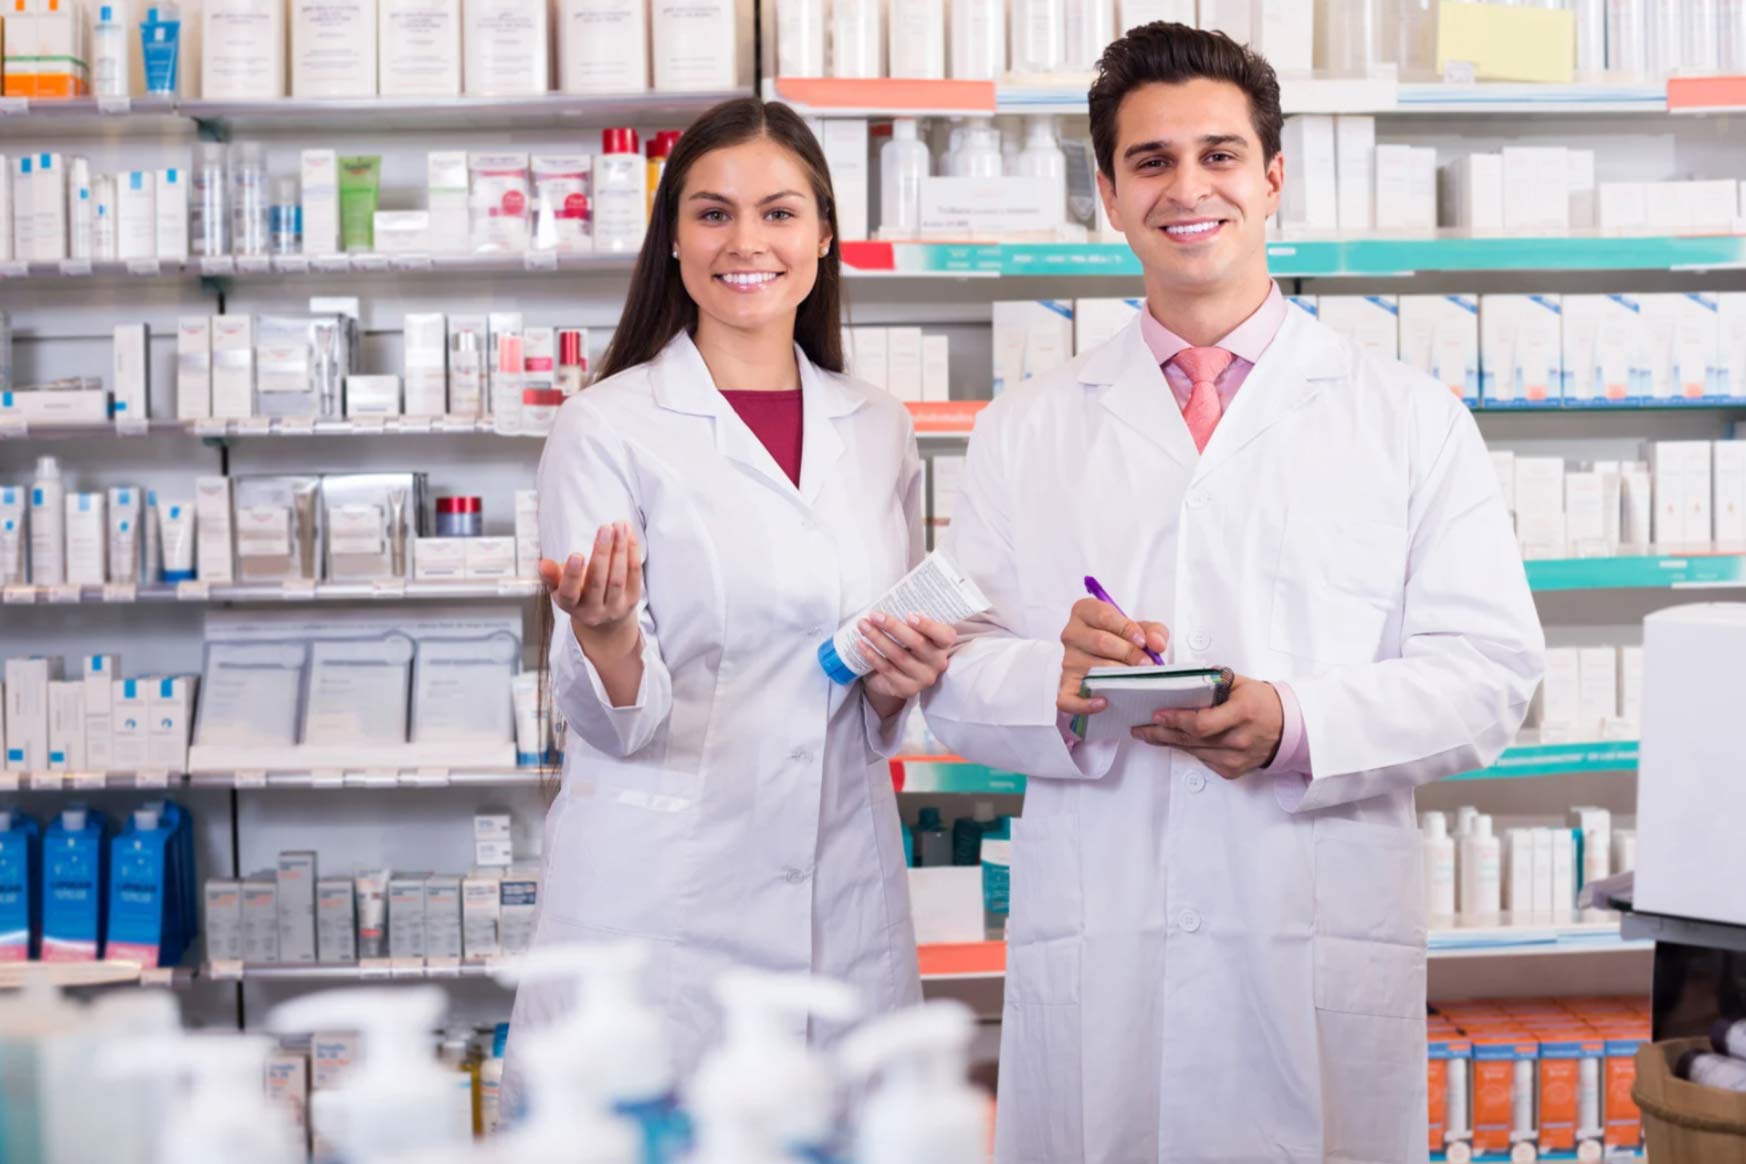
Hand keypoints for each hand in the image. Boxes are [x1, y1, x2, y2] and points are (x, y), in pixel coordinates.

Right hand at [539, 521, 643, 661]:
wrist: (604, 620)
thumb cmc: (578, 595)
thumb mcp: (560, 588)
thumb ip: (552, 575)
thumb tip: (543, 564)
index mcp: (571, 606)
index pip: (569, 592)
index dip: (572, 575)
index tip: (576, 554)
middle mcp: (593, 610)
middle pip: (598, 581)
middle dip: (602, 553)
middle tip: (605, 528)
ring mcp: (614, 607)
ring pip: (617, 578)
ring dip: (620, 550)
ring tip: (619, 526)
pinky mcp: (632, 600)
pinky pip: (634, 575)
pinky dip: (632, 552)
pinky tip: (629, 534)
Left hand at [860, 612, 957, 716]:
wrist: (898, 677)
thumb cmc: (906, 646)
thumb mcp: (914, 633)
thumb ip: (910, 622)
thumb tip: (888, 600)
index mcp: (943, 644)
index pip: (944, 635)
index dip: (929, 626)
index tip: (909, 615)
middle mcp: (937, 662)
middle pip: (917, 643)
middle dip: (893, 627)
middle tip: (874, 615)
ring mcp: (923, 678)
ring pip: (899, 656)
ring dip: (878, 638)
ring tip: (863, 625)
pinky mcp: (906, 689)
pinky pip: (886, 669)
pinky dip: (871, 655)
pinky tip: (860, 644)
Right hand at [1056, 597, 1169, 717]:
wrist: (1104, 659)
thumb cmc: (1121, 640)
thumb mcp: (1139, 629)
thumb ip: (1153, 631)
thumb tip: (1156, 644)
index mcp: (1085, 612)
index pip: (1103, 616)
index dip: (1126, 628)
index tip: (1142, 641)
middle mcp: (1072, 634)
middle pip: (1100, 642)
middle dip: (1129, 654)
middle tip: (1146, 665)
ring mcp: (1067, 661)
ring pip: (1092, 669)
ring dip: (1118, 678)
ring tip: (1136, 681)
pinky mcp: (1065, 685)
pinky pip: (1068, 698)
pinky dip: (1085, 703)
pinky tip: (1104, 703)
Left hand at [1129, 674, 1283, 779]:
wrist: (1290, 729)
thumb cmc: (1265, 704)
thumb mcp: (1242, 683)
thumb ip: (1214, 679)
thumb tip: (1186, 676)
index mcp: (1242, 714)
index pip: (1201, 723)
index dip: (1176, 720)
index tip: (1157, 714)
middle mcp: (1238, 739)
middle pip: (1190, 740)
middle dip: (1160, 733)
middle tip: (1140, 728)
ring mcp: (1235, 758)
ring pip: (1192, 751)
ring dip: (1168, 743)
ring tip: (1149, 734)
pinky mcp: (1232, 770)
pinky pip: (1202, 760)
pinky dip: (1188, 749)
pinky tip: (1173, 742)